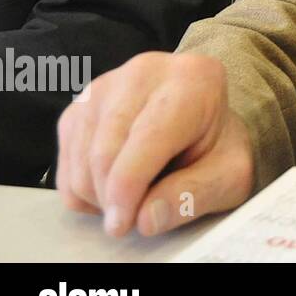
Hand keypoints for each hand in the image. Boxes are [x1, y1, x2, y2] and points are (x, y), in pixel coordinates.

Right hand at [55, 51, 253, 237]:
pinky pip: (65, 163)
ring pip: (80, 160)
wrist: (205, 121)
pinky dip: (84, 189)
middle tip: (134, 218)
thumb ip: (195, 195)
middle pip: (105, 151)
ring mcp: (106, 85)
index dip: (129, 189)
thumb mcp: (231, 175)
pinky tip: (116, 183)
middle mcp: (145, 71)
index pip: (147, 138)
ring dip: (100, 196)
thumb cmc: (218, 147)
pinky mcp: (80, 105)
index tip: (125, 224)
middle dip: (114, 198)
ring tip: (136, 194)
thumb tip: (146, 219)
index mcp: (194, 78)